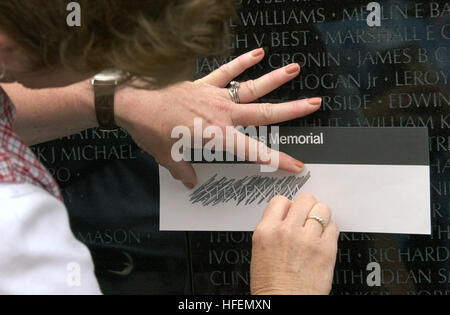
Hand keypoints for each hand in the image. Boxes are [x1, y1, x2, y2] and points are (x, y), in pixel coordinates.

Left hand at [115, 49, 322, 188]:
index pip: (255, 151)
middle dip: (292, 110)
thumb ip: (183, 170)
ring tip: (295, 69)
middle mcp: (222, 114)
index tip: (297, 165)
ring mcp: (214, 96)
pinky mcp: (203, 83)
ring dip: (274, 79)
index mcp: (216, 136)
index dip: (278, 160)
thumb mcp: (167, 156)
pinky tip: (258, 53)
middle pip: (264, 113)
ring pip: (251, 88)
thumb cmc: (150, 129)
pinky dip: (242, 62)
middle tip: (314, 103)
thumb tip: (191, 181)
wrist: (131, 101)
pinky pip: (226, 71)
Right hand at [250, 194, 339, 294]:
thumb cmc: (271, 284)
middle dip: (306, 207)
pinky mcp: (326, 250)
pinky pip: (334, 227)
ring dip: (320, 217)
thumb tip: (287, 217)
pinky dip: (329, 231)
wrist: (284, 304)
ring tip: (316, 228)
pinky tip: (322, 240)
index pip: (281, 200)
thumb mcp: (260, 249)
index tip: (291, 212)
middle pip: (305, 199)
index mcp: (267, 230)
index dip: (287, 206)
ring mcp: (308, 239)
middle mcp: (287, 231)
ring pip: (322, 209)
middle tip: (306, 217)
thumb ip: (272, 228)